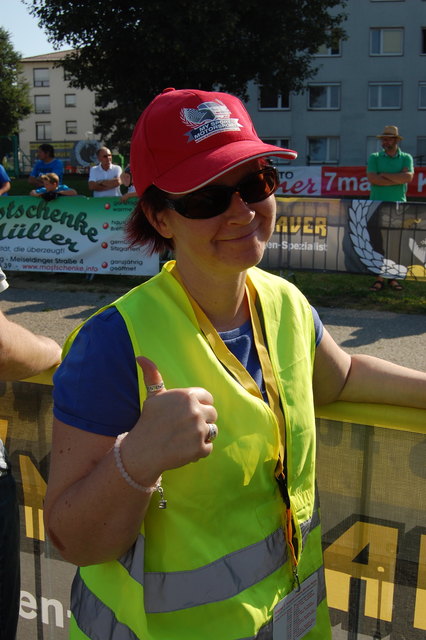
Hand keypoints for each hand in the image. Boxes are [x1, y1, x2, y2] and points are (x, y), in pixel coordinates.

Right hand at [121, 357, 217, 484]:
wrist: (142, 451)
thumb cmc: (148, 421)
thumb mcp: (152, 396)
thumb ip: (153, 375)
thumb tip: (140, 357)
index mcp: (187, 395)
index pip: (208, 397)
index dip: (200, 405)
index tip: (188, 413)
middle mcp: (196, 411)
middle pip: (212, 414)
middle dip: (202, 420)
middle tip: (185, 427)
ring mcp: (199, 430)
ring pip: (213, 430)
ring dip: (202, 435)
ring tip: (185, 438)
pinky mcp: (200, 448)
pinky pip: (208, 447)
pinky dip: (199, 450)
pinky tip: (184, 449)